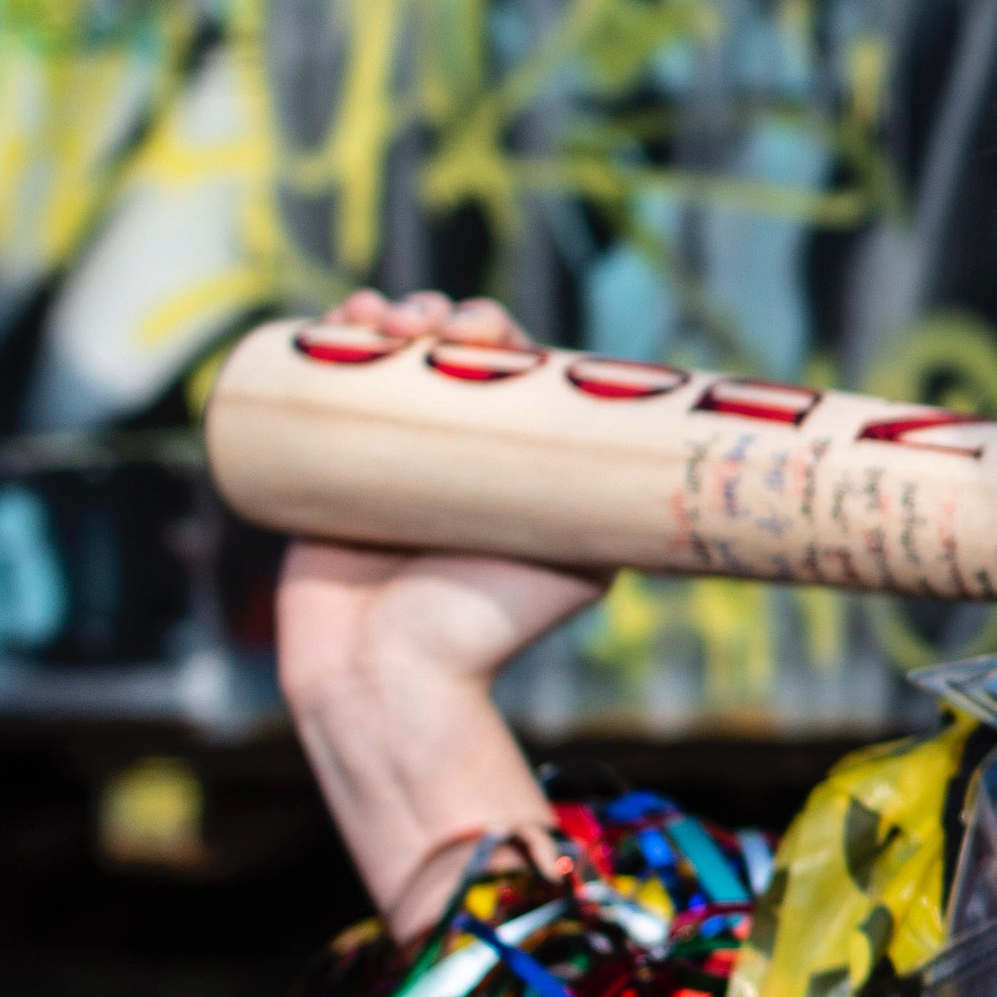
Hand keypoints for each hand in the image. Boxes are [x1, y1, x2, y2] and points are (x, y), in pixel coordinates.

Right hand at [276, 295, 608, 938]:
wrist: (389, 679)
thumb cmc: (489, 632)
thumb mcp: (580, 567)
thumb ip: (614, 514)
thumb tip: (669, 464)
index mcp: (516, 461)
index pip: (513, 371)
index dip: (501, 334)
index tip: (488, 332)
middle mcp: (456, 452)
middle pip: (448, 354)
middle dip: (440, 319)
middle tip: (433, 324)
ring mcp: (390, 455)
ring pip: (389, 360)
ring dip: (387, 317)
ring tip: (378, 318)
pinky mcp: (328, 467)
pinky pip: (330, 389)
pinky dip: (331, 341)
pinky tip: (337, 320)